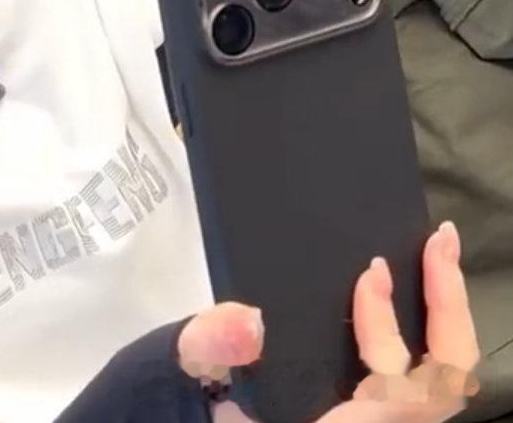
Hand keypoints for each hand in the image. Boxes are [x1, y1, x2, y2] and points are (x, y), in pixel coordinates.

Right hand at [177, 221, 479, 422]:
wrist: (207, 416)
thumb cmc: (209, 401)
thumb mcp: (197, 373)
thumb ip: (211, 348)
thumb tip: (246, 319)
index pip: (398, 390)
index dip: (391, 330)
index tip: (371, 271)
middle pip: (445, 379)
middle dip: (449, 309)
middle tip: (440, 243)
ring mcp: (379, 418)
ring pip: (440, 374)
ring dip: (443, 314)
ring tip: (434, 255)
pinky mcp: (375, 407)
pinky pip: (419, 371)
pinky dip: (421, 330)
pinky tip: (397, 292)